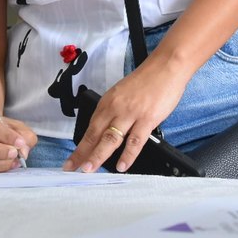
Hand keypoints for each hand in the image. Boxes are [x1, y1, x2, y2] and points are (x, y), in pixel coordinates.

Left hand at [64, 60, 188, 173]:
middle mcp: (115, 108)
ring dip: (98, 156)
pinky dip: (128, 155)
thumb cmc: (147, 80)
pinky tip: (122, 166)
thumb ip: (114, 111)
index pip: (89, 129)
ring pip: (110, 139)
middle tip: (73, 169)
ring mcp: (131, 114)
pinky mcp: (147, 119)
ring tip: (90, 170)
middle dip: (82, 154)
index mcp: (107, 102)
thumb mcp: (122, 93)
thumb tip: (107, 132)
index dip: (79, 147)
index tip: (71, 161)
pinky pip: (135, 141)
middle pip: (94, 135)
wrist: (166, 67)